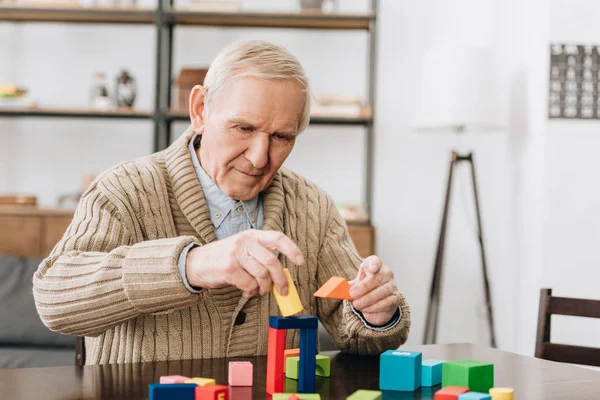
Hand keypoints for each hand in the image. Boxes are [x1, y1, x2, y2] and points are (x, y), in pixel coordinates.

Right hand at [185, 230, 303, 298]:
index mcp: (252, 235)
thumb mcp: (244, 251)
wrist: (196, 263)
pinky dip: (251, 292)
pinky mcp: (228, 267)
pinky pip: (249, 284)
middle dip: (280, 280)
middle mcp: (245, 241)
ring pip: (261, 275)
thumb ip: (261, 258)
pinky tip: (246, 291)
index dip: (292, 250)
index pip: (277, 238)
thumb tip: (282, 277)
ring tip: (258, 291)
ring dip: (263, 288)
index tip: (300, 262)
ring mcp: (236, 253)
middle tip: (282, 291)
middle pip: (272, 261)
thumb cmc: (224, 259)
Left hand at [349, 256, 399, 325]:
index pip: (376, 261)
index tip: (371, 270)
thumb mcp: (352, 287)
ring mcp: (393, 285)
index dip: (374, 264)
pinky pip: (387, 302)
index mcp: (374, 266)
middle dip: (364, 287)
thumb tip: (336, 289)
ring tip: (357, 305)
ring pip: (382, 291)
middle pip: (378, 277)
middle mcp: (386, 273)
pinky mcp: (395, 298)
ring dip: (367, 299)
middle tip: (352, 295)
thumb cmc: (362, 292)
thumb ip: (345, 288)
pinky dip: (374, 307)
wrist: (373, 305)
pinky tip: (365, 309)